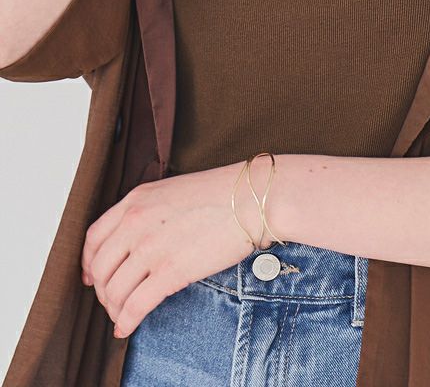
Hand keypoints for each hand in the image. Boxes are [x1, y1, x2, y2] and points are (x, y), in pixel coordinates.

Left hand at [81, 161, 261, 338]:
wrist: (251, 198)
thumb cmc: (222, 193)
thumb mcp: (173, 190)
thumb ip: (149, 211)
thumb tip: (139, 238)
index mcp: (136, 200)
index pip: (94, 237)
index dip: (89, 262)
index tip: (92, 275)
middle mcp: (136, 222)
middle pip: (100, 267)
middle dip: (102, 290)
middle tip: (111, 299)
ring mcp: (152, 247)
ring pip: (114, 290)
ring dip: (114, 309)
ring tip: (122, 315)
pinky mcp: (171, 271)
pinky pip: (135, 305)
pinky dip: (126, 321)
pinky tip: (127, 328)